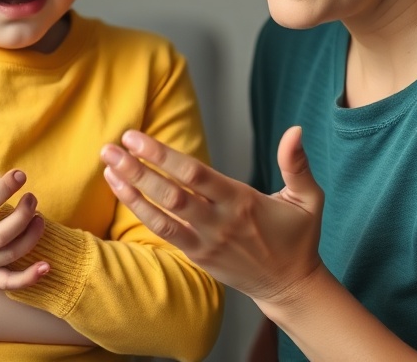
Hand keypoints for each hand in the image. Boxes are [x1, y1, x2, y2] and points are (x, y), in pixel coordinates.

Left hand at [101, 125, 325, 304]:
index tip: (136, 137)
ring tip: (108, 166)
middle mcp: (220, 223)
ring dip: (131, 189)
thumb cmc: (298, 237)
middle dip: (137, 169)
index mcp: (242, 202)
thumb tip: (295, 129)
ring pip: (161, 215)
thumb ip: (296, 164)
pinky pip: (164, 233)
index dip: (163, 155)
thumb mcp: (308, 199)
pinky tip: (122, 191)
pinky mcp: (197, 257)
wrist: (289, 286)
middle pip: (170, 193)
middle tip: (111, 146)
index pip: (195, 174)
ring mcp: (206, 242)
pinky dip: (140, 211)